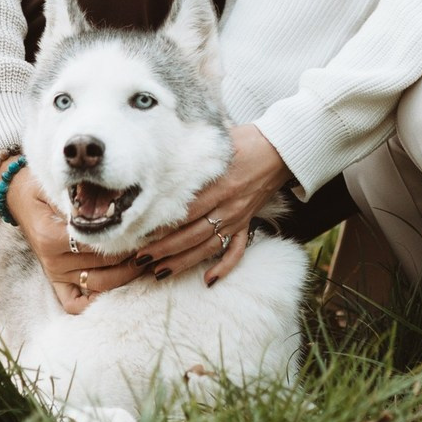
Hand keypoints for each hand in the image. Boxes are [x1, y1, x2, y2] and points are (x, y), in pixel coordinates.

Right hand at [5, 166, 141, 313]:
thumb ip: (81, 199)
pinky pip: (74, 303)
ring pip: (98, 285)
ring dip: (126, 275)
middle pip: (104, 264)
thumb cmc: (41, 186)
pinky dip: (95, 302)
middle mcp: (53, 259)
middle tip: (157, 243)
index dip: (127, 237)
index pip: (98, 244)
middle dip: (133, 254)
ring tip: (147, 260)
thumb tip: (114, 208)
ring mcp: (54, 272)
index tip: (150, 229)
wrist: (16, 194)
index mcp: (53, 237)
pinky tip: (117, 289)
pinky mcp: (54, 280)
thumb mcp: (58, 187)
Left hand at [141, 124, 290, 286]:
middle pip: (192, 234)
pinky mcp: (246, 223)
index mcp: (221, 186)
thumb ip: (193, 151)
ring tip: (160, 272)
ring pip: (208, 247)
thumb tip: (164, 151)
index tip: (140, 233)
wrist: (281, 149)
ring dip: (183, 262)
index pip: (187, 211)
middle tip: (141, 258)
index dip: (163, 225)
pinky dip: (224, 267)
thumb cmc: (246, 140)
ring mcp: (238, 218)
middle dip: (165, 249)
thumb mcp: (218, 141)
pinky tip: (208, 280)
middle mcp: (228, 206)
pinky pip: (237, 251)